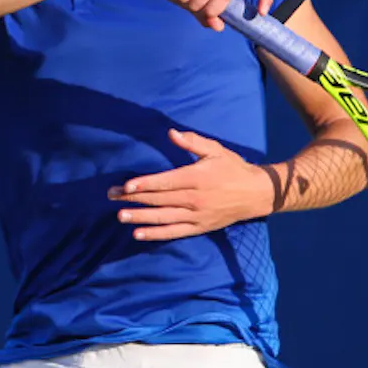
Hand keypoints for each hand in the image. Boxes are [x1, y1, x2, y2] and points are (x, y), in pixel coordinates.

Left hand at [108, 129, 275, 240]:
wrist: (255, 194)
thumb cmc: (233, 168)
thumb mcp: (215, 150)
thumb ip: (193, 142)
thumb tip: (172, 133)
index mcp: (197, 177)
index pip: (166, 182)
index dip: (145, 184)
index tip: (126, 186)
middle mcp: (195, 198)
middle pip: (159, 200)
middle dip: (134, 198)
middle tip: (111, 196)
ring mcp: (196, 215)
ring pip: (163, 217)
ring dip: (140, 217)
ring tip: (120, 216)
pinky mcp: (199, 227)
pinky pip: (174, 232)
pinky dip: (156, 234)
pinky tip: (138, 234)